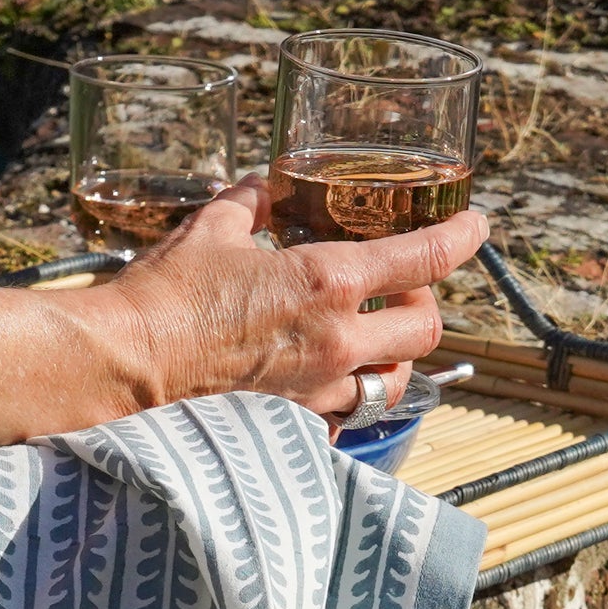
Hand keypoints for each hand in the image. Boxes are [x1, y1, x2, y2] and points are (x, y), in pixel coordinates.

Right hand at [90, 175, 488, 418]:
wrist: (131, 364)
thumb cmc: (168, 294)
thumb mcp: (214, 227)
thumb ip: (254, 201)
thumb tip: (268, 185)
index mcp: (330, 281)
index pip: (424, 257)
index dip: (462, 237)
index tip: (477, 226)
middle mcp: (340, 341)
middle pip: (425, 329)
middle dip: (423, 304)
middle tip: (400, 288)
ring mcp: (322, 390)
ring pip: (395, 380)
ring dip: (393, 356)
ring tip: (368, 338)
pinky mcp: (296, 423)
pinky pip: (347, 415)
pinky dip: (348, 396)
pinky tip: (325, 380)